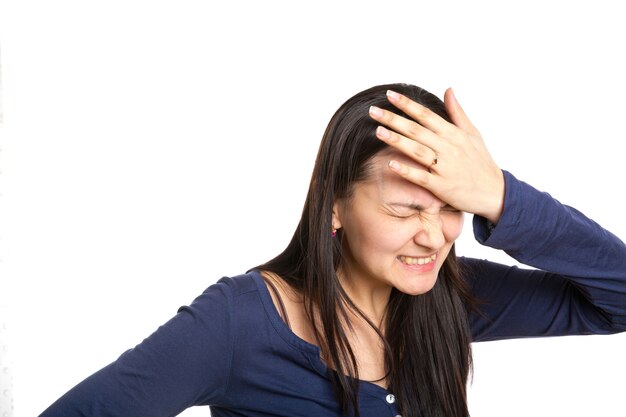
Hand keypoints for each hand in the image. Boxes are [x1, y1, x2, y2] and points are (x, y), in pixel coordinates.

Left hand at [369, 88, 504, 223]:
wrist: (495, 192)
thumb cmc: (481, 162)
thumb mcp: (473, 134)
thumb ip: (457, 112)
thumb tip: (448, 89)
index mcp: (453, 134)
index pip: (426, 115)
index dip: (407, 104)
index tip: (389, 95)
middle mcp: (449, 148)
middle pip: (417, 130)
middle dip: (394, 119)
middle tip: (373, 111)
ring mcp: (445, 167)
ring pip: (417, 150)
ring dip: (397, 140)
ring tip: (378, 131)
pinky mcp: (443, 186)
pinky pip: (421, 177)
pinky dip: (407, 170)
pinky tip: (391, 163)